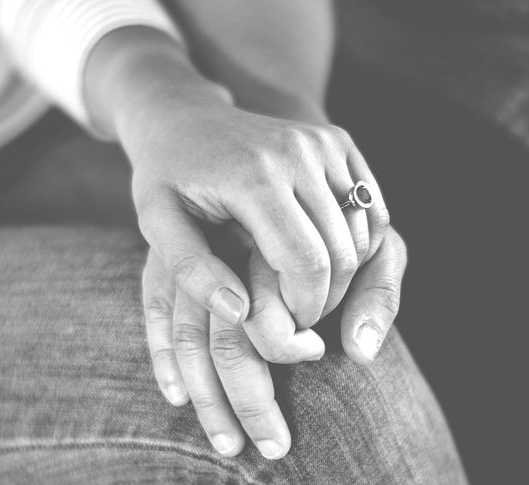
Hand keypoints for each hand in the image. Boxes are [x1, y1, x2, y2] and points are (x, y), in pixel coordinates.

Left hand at [87, 28, 387, 328]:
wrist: (183, 114)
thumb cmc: (165, 176)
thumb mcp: (155, 223)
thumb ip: (191, 271)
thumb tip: (240, 313)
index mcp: (254, 176)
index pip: (306, 262)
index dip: (306, 306)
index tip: (289, 326)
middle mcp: (298, 152)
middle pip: (342, 251)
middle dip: (329, 297)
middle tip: (302, 316)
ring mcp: (323, 142)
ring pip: (363, 232)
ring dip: (347, 274)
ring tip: (311, 290)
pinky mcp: (339, 140)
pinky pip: (372, 209)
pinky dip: (360, 245)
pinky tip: (328, 262)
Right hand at [142, 228, 407, 458]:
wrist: (271, 163)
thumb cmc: (340, 214)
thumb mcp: (374, 242)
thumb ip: (378, 289)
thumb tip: (361, 353)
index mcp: (281, 241)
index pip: (275, 314)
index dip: (289, 348)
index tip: (315, 357)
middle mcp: (229, 249)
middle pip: (231, 341)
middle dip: (252, 402)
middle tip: (277, 449)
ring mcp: (190, 254)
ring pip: (189, 337)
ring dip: (210, 400)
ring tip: (230, 448)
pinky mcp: (161, 258)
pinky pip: (155, 312)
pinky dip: (163, 359)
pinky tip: (177, 399)